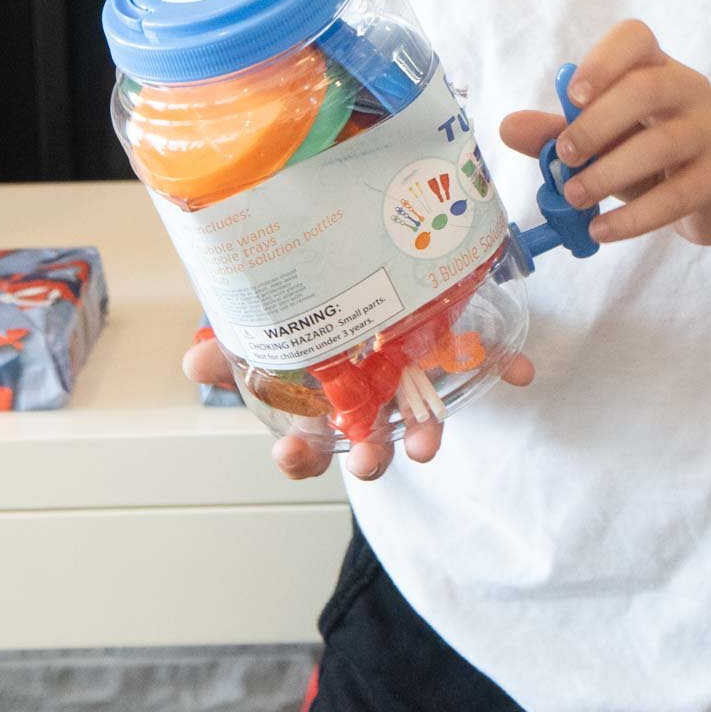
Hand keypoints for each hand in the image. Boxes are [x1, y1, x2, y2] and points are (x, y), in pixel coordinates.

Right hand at [182, 333, 534, 482]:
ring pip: (423, 417)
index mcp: (318, 395)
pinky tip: (517, 371)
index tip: (290, 455)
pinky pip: (483, 365)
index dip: (298, 457)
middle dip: (370, 456)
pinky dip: (504, 369)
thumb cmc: (307, 300)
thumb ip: (230, 341)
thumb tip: (193, 362)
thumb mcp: (263, 318)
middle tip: (373, 462)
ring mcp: (412, 377)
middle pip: (367, 440)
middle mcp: (367, 395)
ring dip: (429, 432)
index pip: (305, 443)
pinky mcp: (454, 349)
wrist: (369, 249)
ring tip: (429, 443)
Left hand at [500, 19, 710, 247]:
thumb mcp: (603, 140)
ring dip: (608, 173)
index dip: (601, 61)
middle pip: (646, 89)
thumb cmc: (650, 155)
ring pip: (661, 145)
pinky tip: (601, 229)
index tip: (572, 96)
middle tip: (564, 156)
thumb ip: (557, 131)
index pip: (634, 39)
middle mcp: (688, 89)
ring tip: (575, 197)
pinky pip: (676, 195)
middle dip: (596, 124)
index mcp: (655, 67)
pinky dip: (632, 217)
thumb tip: (509, 128)